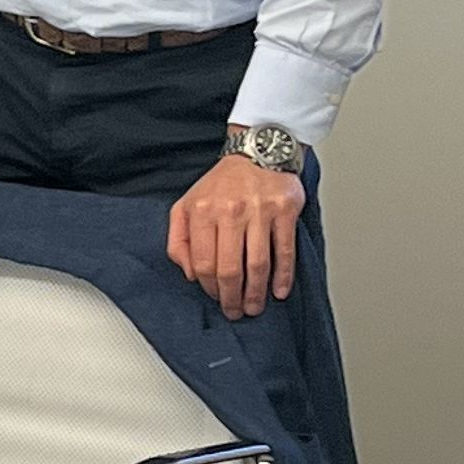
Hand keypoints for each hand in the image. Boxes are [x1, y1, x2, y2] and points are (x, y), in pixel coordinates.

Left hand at [168, 149, 301, 318]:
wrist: (258, 152)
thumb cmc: (222, 184)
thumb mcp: (187, 205)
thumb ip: (179, 240)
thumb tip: (190, 274)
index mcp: (202, 211)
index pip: (203, 263)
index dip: (209, 288)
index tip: (216, 298)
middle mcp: (230, 210)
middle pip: (229, 269)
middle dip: (232, 298)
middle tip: (236, 311)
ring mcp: (259, 210)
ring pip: (257, 264)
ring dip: (256, 293)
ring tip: (254, 307)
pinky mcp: (285, 210)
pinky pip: (284, 251)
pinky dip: (283, 276)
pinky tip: (279, 291)